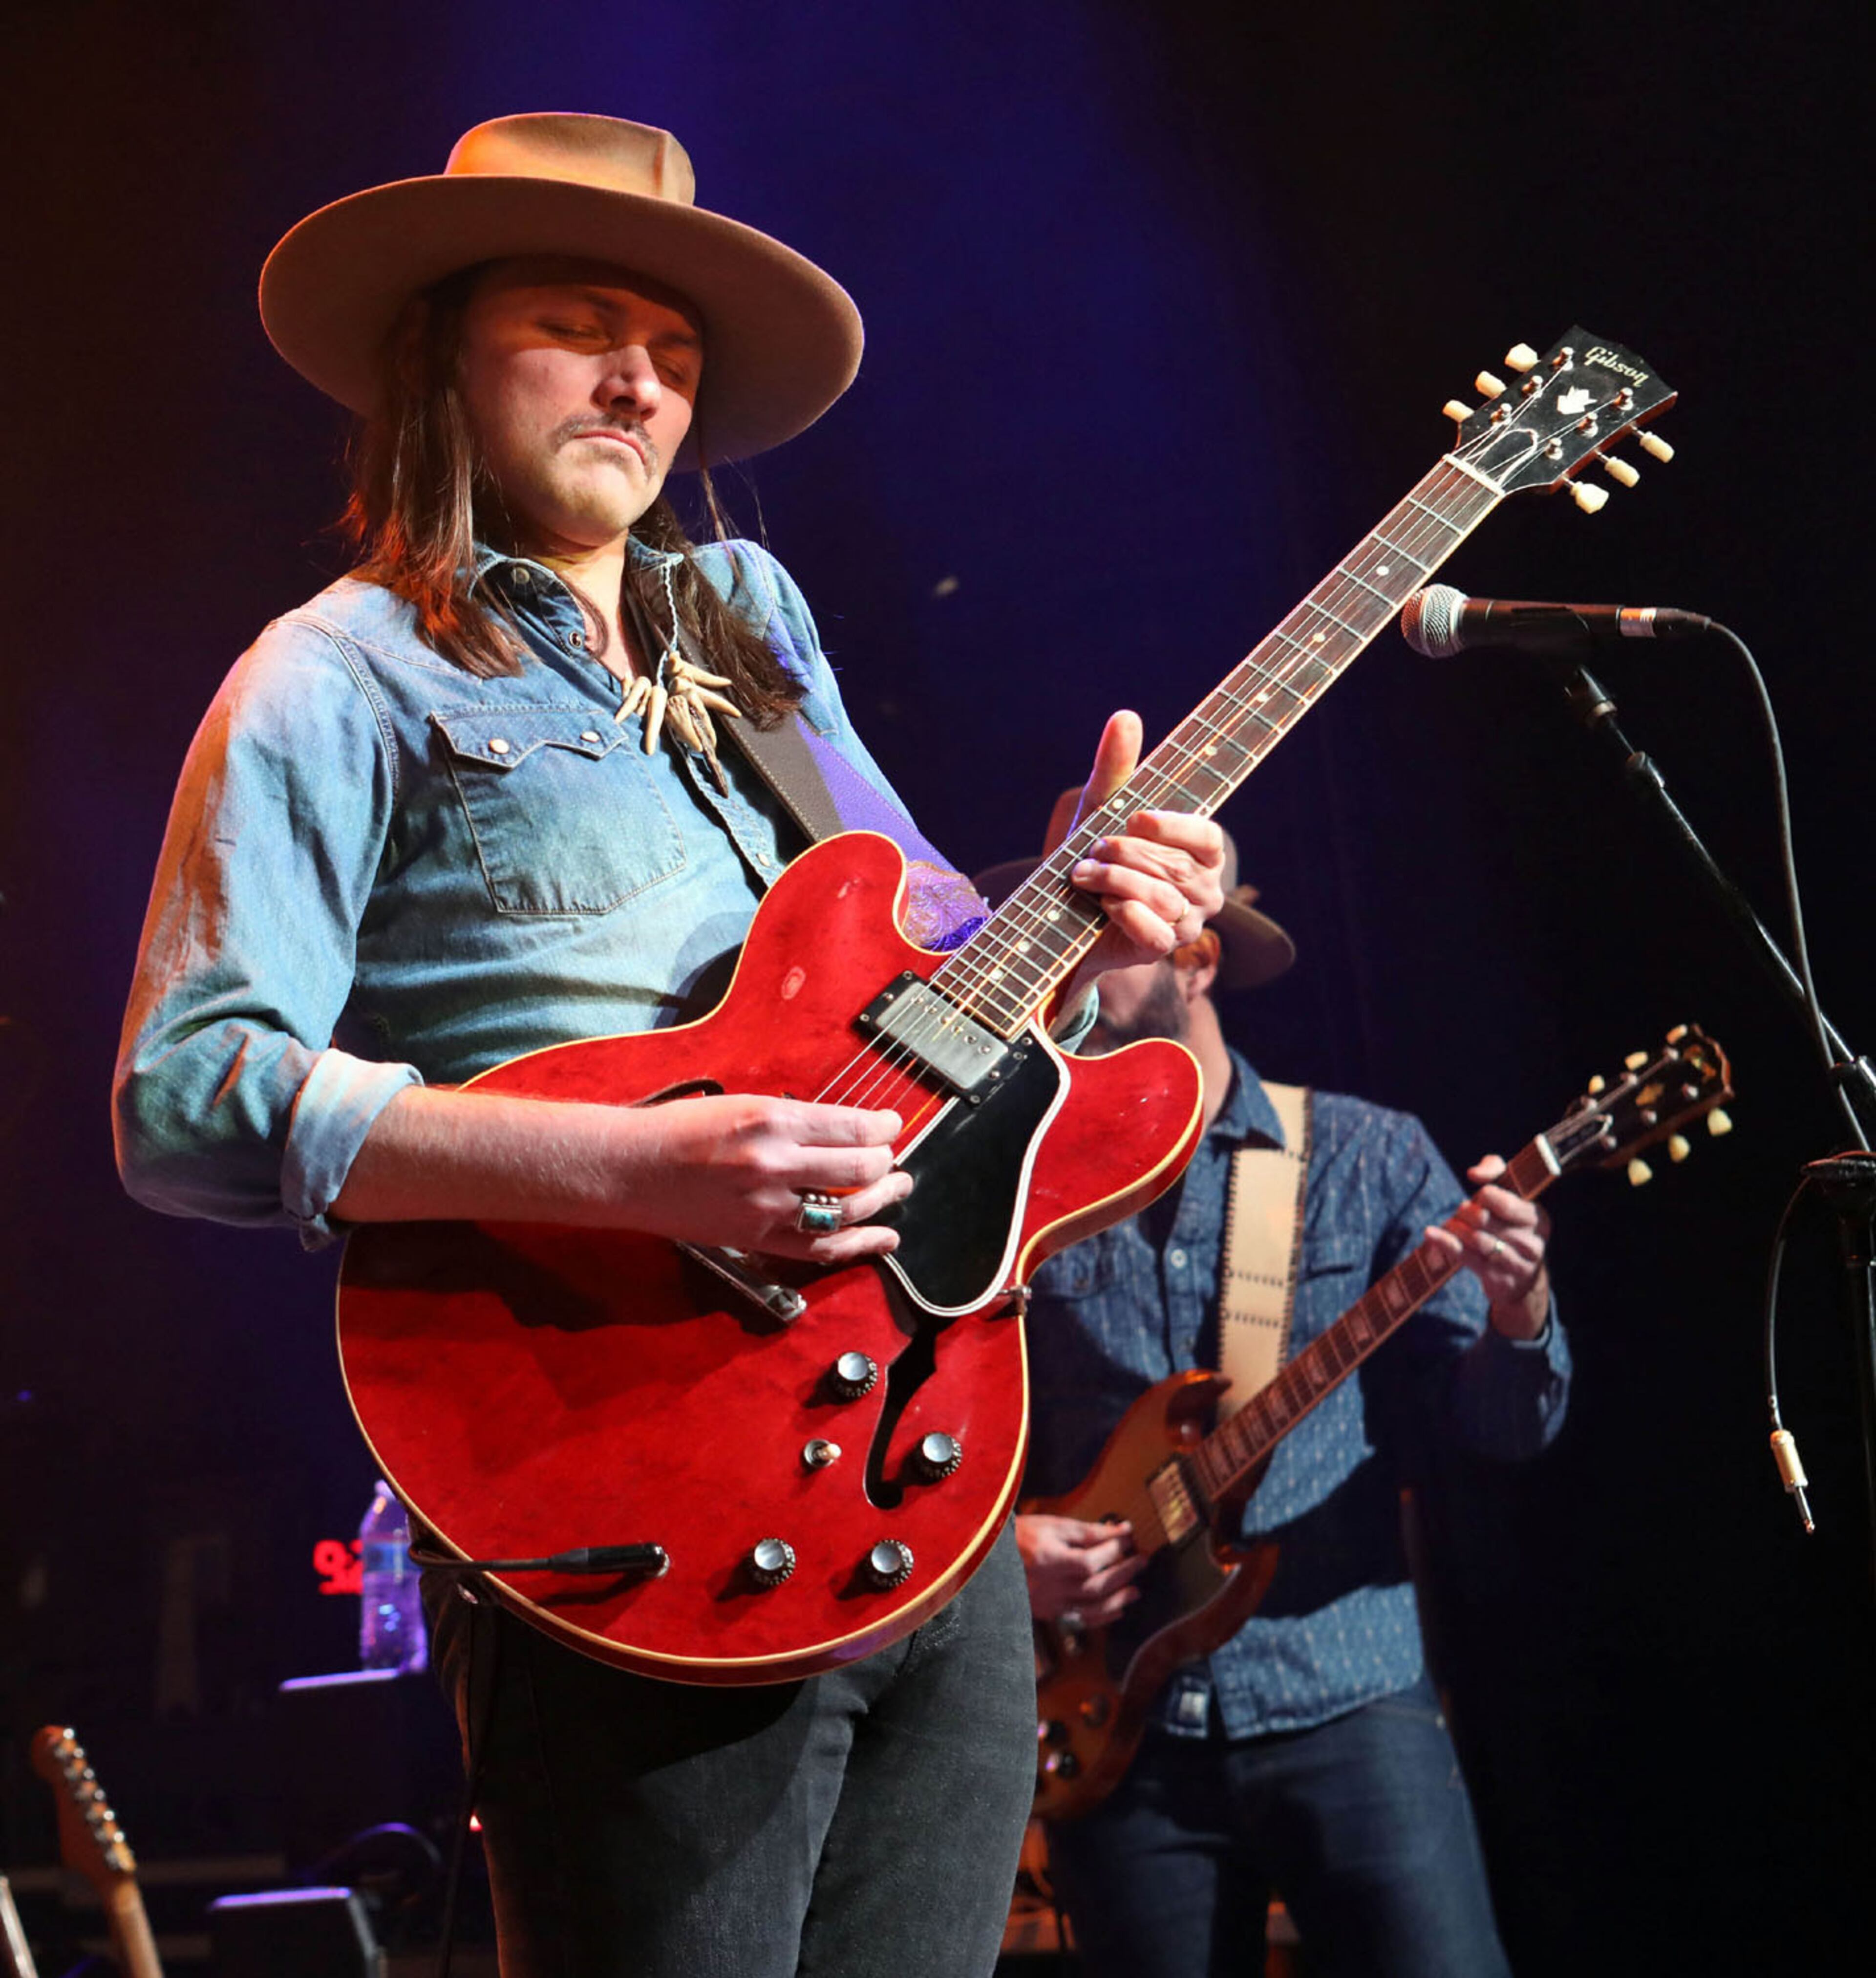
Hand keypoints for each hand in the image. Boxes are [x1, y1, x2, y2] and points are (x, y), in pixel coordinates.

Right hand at [619, 1093, 911, 1262]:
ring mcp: (767, 1206)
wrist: (630, 1169)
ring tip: (898, 1189)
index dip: (883, 1127)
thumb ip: (793, 1120)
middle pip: (858, 1169)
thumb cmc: (680, 1129)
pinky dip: (859, 1245)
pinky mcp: (757, 1239)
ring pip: (847, 1211)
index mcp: (772, 1120)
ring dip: (882, 1200)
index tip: (893, 1124)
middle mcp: (774, 1164)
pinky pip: (820, 1248)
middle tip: (893, 1159)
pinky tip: (884, 1239)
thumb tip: (843, 1129)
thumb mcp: (742, 1104)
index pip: (851, 1126)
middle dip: (886, 1163)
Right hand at [1016, 1513, 1146, 1624]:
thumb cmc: (1023, 1535)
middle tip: (1141, 1561)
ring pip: (1091, 1608)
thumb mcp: (1054, 1525)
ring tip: (1135, 1591)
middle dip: (1123, 1573)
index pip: (1090, 1561)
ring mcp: (1047, 1602)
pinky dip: (1102, 1617)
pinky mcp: (1047, 1612)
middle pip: (1095, 1585)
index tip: (1127, 1539)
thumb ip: (1089, 1531)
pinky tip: (1117, 1610)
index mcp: (1048, 1558)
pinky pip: (1080, 1619)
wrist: (990, 1556)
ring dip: (1118, 1600)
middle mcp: (1048, 1585)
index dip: (1113, 1551)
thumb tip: (1122, 1530)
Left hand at [1061, 712, 1225, 981]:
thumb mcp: (1101, 809)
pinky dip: (1126, 914)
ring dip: (1115, 881)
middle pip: (1176, 867)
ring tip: (1083, 874)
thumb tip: (1126, 716)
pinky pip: (1154, 932)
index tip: (1136, 817)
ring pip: (1161, 897)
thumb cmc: (1096, 855)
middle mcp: (1204, 887)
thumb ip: (1116, 767)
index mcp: (1202, 851)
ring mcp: (1187, 922)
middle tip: (1093, 848)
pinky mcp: (1162, 949)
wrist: (1066, 917)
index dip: (1173, 827)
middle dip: (1127, 853)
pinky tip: (1104, 905)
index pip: (1208, 836)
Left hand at [1424, 1154, 1551, 1337]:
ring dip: (1456, 1227)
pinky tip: (1430, 1233)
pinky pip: (1465, 1257)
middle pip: (1484, 1220)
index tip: (1480, 1194)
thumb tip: (1474, 1173)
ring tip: (1451, 1222)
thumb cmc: (1509, 1224)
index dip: (1485, 1196)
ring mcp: (1515, 1264)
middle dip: (1465, 1212)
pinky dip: (1445, 1242)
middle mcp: (1531, 1242)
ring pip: (1475, 1239)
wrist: (1521, 1279)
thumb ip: (1495, 1170)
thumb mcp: (1511, 1194)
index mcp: (1537, 1218)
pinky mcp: (1497, 1279)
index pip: (1504, 1203)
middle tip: (1460, 1210)